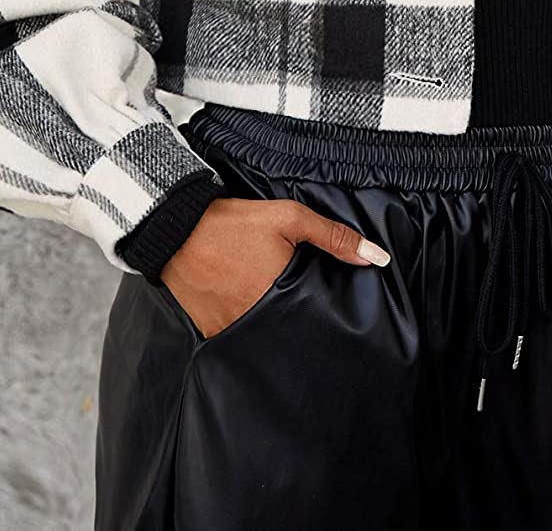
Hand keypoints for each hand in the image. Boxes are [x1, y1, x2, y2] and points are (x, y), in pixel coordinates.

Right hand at [160, 196, 390, 338]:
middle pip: (290, 326)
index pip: (314, 316)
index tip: (329, 308)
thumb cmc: (232, 222)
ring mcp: (232, 328)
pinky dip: (244, 321)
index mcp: (279, 293)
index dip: (322, 311)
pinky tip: (243, 301)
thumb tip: (376, 258)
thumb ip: (333, 237)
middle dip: (297, 315)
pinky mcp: (212, 331)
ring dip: (270, 319)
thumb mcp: (288, 218)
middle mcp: (256, 318)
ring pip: (264, 332)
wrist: (175, 229)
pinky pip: (237, 334)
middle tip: (297, 300)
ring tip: (269, 298)